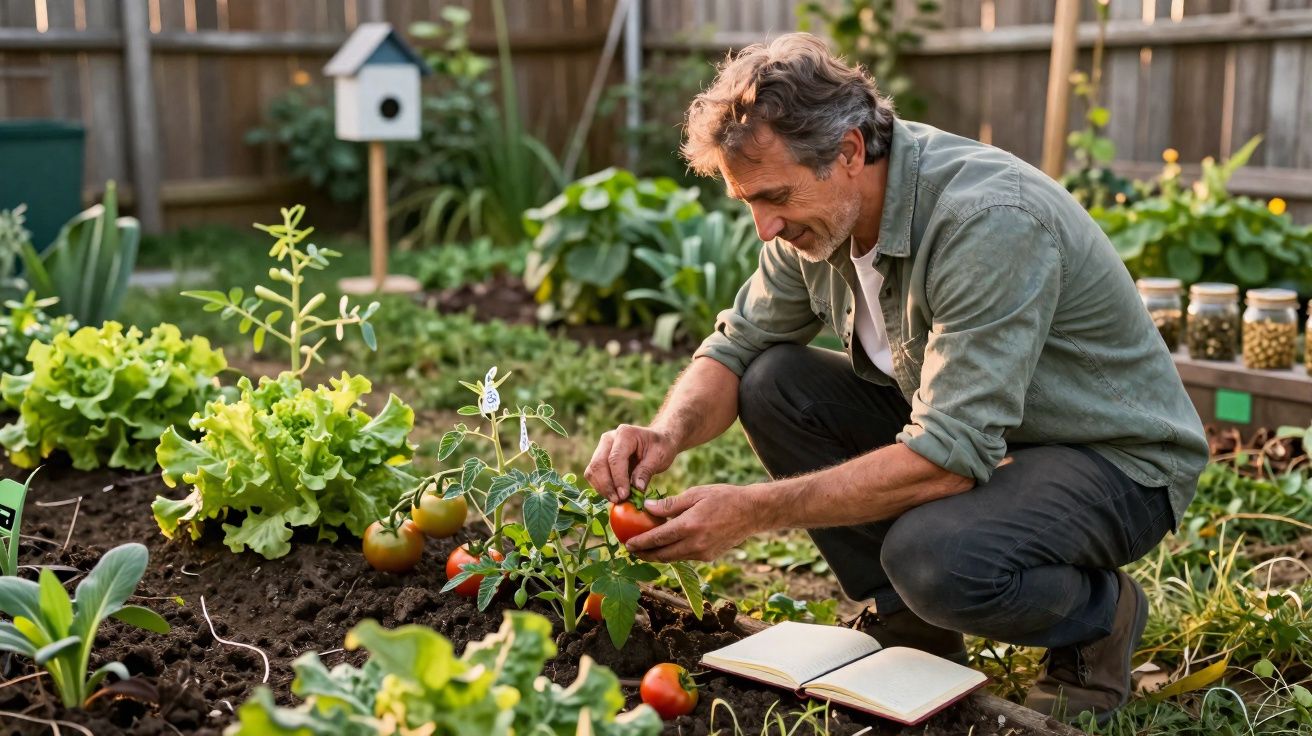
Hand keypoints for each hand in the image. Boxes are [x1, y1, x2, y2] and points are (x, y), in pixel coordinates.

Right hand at [585, 424, 677, 502]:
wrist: (657, 440)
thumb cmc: (660, 447)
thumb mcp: (659, 457)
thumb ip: (646, 471)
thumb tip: (636, 489)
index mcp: (625, 434)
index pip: (615, 459)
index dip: (618, 479)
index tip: (624, 496)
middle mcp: (609, 438)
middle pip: (598, 464)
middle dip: (606, 486)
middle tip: (618, 500)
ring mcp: (602, 447)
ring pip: (592, 470)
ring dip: (602, 488)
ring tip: (616, 499)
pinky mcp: (599, 458)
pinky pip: (593, 474)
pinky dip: (601, 487)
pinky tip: (613, 494)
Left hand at [623, 484, 769, 561]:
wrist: (752, 512)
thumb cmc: (723, 497)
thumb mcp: (695, 494)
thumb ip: (670, 504)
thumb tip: (647, 508)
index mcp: (690, 526)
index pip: (658, 539)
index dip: (640, 543)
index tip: (627, 544)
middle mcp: (695, 544)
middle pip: (662, 555)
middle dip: (645, 554)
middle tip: (631, 550)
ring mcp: (703, 553)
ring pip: (673, 559)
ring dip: (657, 555)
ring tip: (645, 549)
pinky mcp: (709, 557)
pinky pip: (685, 557)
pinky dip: (673, 553)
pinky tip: (667, 545)